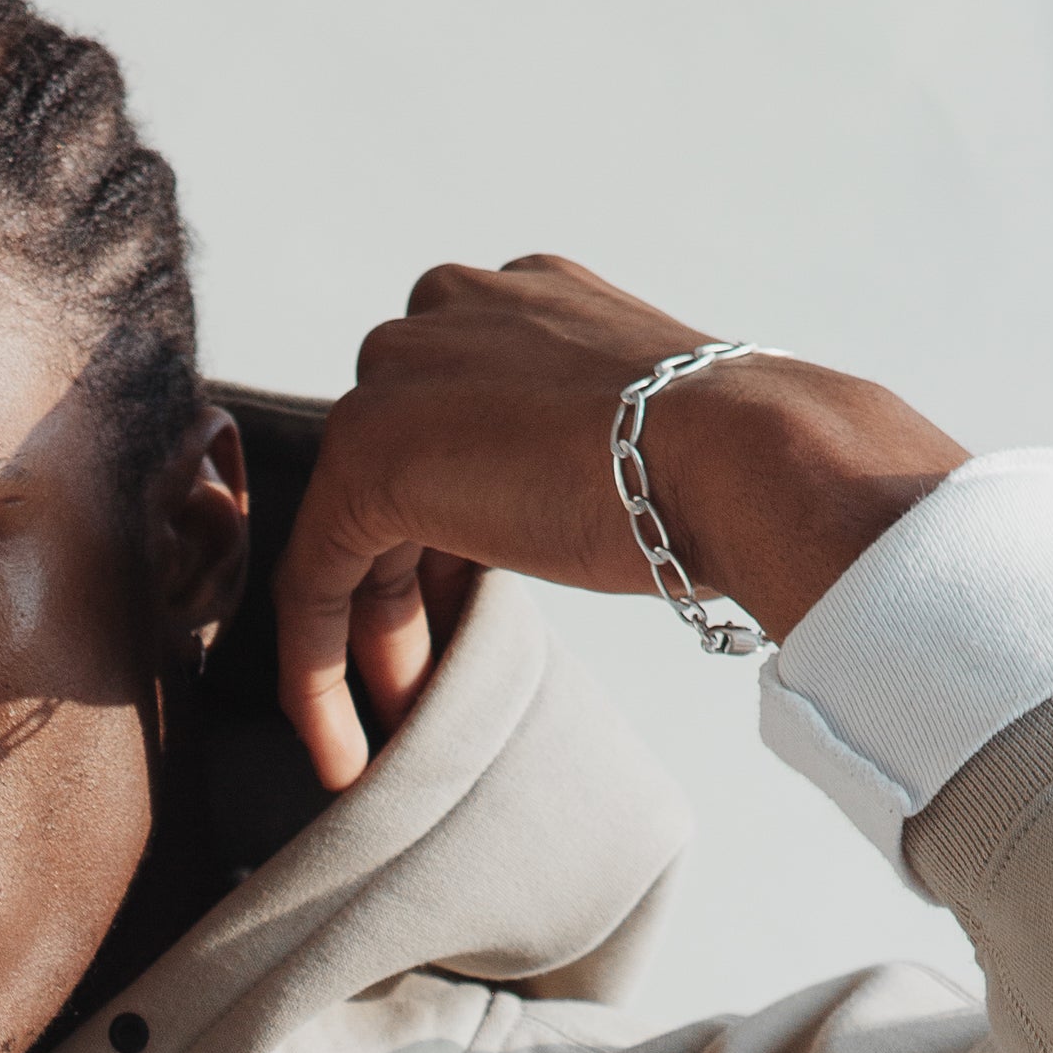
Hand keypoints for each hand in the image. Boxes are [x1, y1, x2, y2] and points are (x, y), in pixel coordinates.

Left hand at [275, 254, 968, 790]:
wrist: (740, 456)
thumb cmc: (721, 467)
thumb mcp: (628, 438)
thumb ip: (561, 450)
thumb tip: (551, 506)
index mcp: (518, 301)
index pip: (451, 430)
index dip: (448, 544)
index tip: (458, 626)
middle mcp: (446, 314)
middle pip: (396, 476)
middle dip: (405, 597)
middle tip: (425, 696)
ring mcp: (399, 374)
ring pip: (351, 530)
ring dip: (375, 642)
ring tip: (401, 734)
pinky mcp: (364, 455)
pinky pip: (313, 580)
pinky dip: (315, 672)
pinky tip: (340, 751)